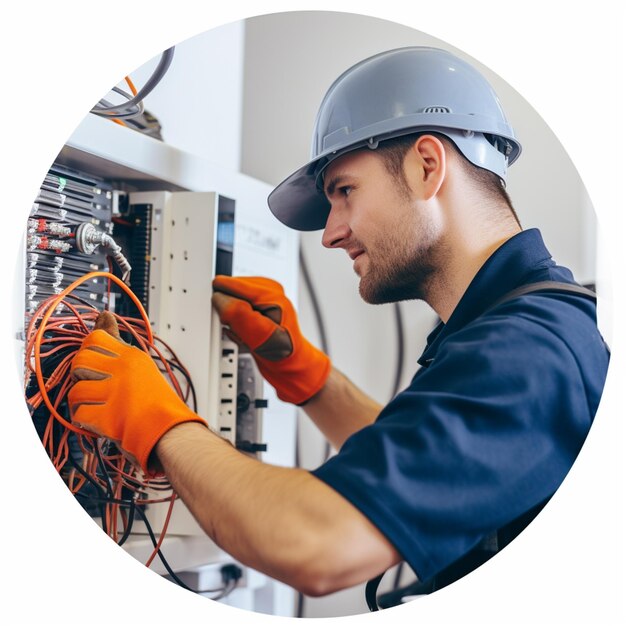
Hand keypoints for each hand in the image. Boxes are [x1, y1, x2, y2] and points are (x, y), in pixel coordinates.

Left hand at [68, 311, 206, 474]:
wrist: (170, 432)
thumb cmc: (155, 402)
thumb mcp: (140, 365)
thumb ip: (117, 343)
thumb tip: (104, 314)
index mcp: (132, 356)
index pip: (95, 338)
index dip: (88, 352)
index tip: (96, 366)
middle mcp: (123, 370)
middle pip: (80, 361)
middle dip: (80, 377)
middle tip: (96, 388)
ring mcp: (115, 392)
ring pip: (76, 390)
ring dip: (82, 403)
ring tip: (98, 407)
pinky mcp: (108, 416)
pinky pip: (79, 414)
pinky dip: (85, 422)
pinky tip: (100, 422)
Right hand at [212, 276, 330, 404]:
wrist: (291, 367)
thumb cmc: (284, 353)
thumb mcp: (260, 334)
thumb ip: (238, 313)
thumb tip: (219, 298)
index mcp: (269, 291)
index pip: (228, 285)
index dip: (223, 305)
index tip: (229, 320)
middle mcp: (265, 292)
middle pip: (228, 295)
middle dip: (228, 315)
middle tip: (242, 332)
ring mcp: (261, 301)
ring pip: (229, 306)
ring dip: (232, 324)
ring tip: (246, 336)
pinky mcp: (256, 311)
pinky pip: (233, 315)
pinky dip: (235, 328)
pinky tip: (246, 337)